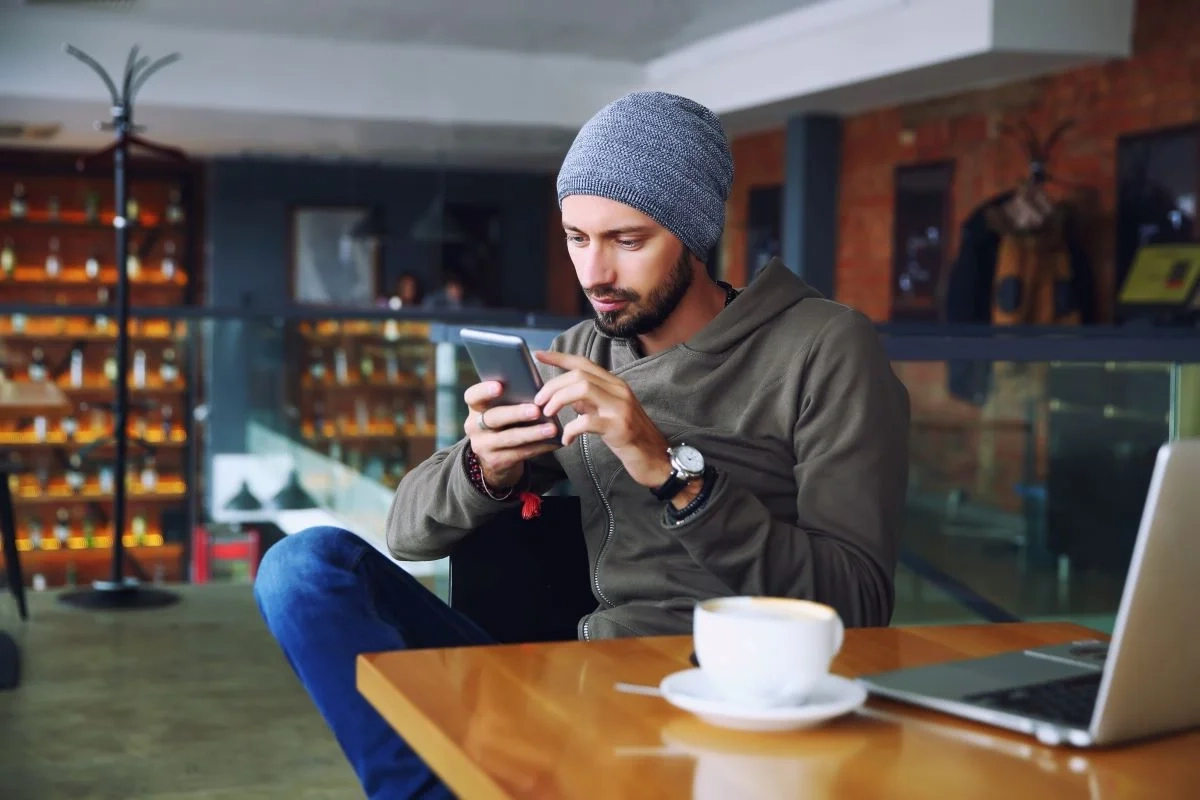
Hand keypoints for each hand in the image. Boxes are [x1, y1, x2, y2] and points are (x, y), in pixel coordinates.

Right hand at [463, 381, 559, 488]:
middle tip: (536, 410)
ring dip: (533, 433)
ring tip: (552, 429)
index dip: (484, 391)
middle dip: (516, 413)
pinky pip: (520, 453)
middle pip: (493, 417)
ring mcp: (483, 445)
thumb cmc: (505, 422)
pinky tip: (553, 442)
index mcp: (475, 407)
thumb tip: (538, 390)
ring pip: (509, 438)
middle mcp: (474, 426)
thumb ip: (511, 398)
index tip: (499, 386)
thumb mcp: (500, 409)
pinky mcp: (496, 461)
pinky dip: (539, 447)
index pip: (472, 396)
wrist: (494, 457)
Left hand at [532, 351, 672, 489]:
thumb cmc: (629, 437)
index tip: (539, 355)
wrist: (655, 458)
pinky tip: (566, 439)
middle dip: (553, 386)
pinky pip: (587, 421)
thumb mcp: (608, 412)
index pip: (584, 363)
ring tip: (548, 415)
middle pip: (579, 375)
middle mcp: (619, 390)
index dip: (559, 357)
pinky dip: (570, 429)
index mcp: (615, 384)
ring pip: (582, 389)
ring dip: (558, 400)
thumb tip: (565, 395)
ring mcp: (620, 407)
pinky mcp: (619, 427)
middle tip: (539, 403)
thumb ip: (589, 401)